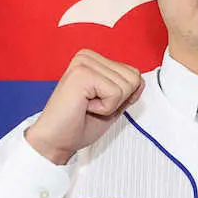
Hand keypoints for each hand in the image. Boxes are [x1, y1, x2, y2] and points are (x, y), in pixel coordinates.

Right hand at [25, 49, 145, 164]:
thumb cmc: (79, 124)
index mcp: (94, 60)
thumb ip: (127, 91)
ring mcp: (84, 63)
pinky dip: (105, 108)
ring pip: (127, 85)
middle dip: (119, 100)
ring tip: (87, 106)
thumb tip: (141, 81)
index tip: (99, 103)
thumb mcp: (113, 105)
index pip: (134, 73)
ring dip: (111, 104)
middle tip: (93, 106)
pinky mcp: (82, 74)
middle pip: (134, 78)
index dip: (124, 97)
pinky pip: (116, 93)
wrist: (56, 140)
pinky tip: (85, 106)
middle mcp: (88, 57)